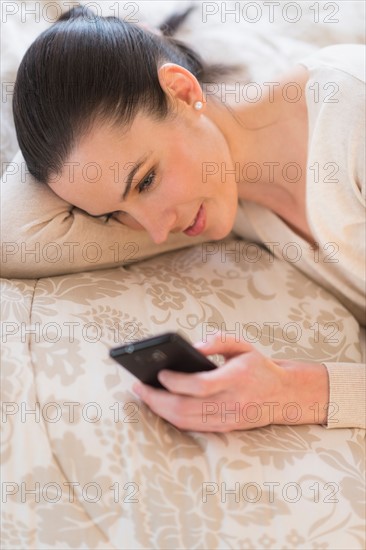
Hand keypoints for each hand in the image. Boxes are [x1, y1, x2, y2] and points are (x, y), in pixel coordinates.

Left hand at [132, 333, 328, 431]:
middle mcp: (232, 402)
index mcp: (237, 378)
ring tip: (144, 395)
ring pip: (185, 421)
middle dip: (157, 399)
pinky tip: (160, 407)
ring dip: (160, 410)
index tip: (159, 373)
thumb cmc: (258, 367)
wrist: (284, 395)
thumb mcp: (244, 345)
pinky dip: (172, 418)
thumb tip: (195, 346)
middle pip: (186, 408)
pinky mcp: (225, 429)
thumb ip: (219, 340)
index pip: (200, 385)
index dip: (176, 382)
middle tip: (138, 386)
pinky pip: (192, 427)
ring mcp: (228, 419)